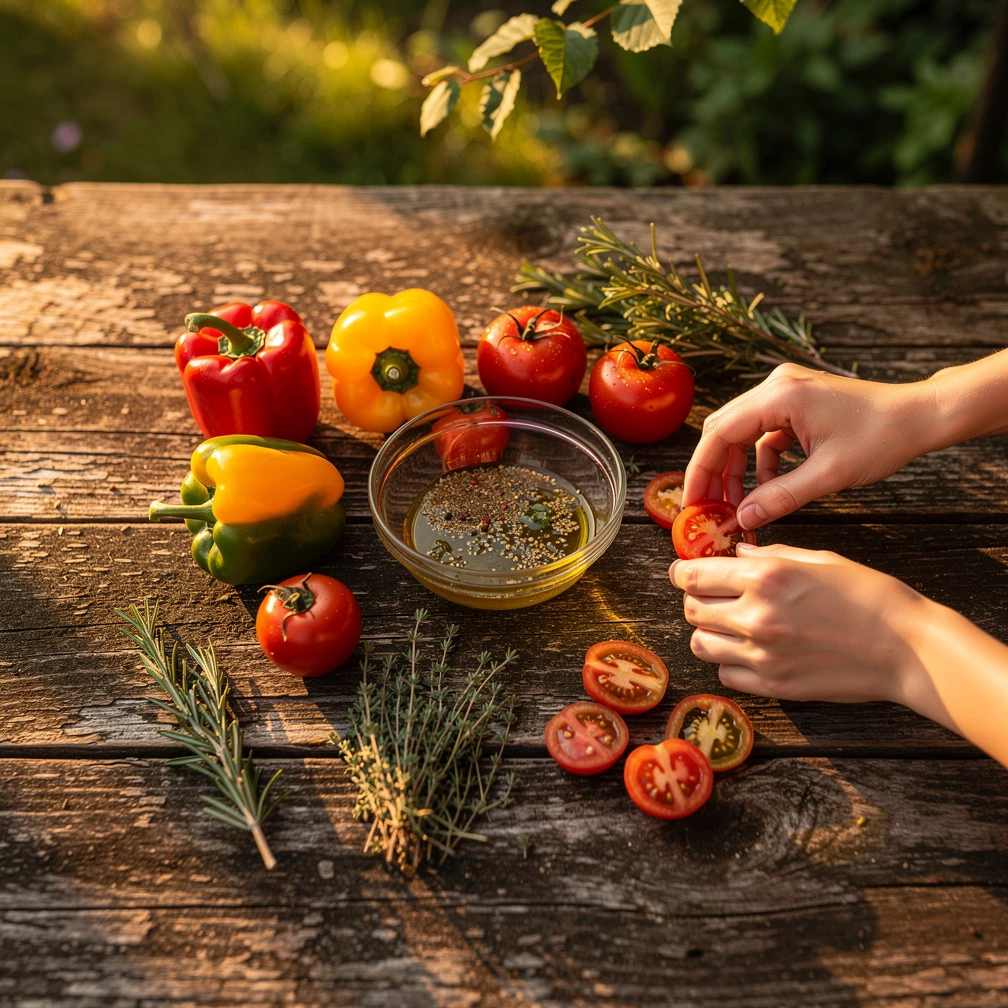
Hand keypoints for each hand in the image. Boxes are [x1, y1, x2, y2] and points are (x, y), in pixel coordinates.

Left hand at [669, 543, 928, 704]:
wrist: (906, 647)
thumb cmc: (868, 595)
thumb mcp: (817, 559)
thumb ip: (768, 556)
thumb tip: (734, 553)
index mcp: (765, 578)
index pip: (693, 576)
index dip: (681, 572)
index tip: (682, 572)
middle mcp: (756, 616)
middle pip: (691, 610)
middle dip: (695, 600)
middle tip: (711, 596)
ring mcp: (762, 656)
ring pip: (701, 644)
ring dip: (708, 632)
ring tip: (728, 625)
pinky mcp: (774, 686)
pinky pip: (726, 674)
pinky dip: (729, 661)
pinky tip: (748, 651)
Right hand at [683, 364, 931, 528]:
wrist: (920, 416)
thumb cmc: (882, 437)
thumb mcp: (828, 475)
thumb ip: (780, 497)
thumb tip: (742, 520)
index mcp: (779, 396)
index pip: (720, 433)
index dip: (700, 469)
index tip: (692, 501)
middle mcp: (776, 387)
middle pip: (723, 430)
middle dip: (712, 471)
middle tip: (707, 507)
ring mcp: (785, 393)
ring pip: (741, 434)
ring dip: (735, 469)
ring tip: (737, 505)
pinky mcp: (795, 404)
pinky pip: (763, 435)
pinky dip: (759, 463)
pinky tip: (768, 489)